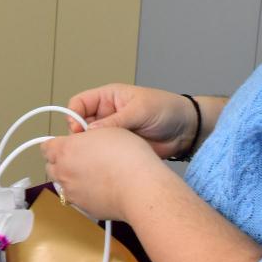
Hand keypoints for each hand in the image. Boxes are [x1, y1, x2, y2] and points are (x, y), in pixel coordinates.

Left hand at [43, 126, 161, 221]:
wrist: (140, 187)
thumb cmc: (128, 157)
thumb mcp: (107, 131)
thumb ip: (88, 135)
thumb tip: (86, 139)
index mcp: (65, 150)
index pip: (45, 147)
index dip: (55, 144)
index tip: (65, 145)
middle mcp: (63, 172)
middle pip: (51, 166)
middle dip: (61, 162)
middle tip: (80, 158)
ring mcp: (71, 193)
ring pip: (62, 185)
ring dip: (71, 179)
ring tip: (92, 174)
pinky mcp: (83, 208)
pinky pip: (77, 199)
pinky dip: (84, 194)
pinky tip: (100, 188)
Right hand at [67, 83, 198, 159]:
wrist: (187, 131)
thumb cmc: (166, 109)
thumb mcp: (139, 110)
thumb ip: (115, 120)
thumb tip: (89, 131)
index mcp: (108, 98)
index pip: (79, 103)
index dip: (74, 115)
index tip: (77, 129)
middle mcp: (106, 115)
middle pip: (81, 125)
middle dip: (80, 136)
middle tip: (87, 146)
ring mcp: (112, 133)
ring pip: (91, 142)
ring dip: (92, 148)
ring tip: (97, 156)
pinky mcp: (119, 149)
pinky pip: (103, 154)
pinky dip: (101, 159)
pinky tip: (105, 164)